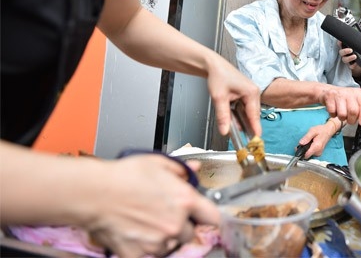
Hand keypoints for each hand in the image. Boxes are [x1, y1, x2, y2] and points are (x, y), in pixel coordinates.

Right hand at [85, 155, 218, 257]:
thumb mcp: (158, 163)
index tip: (205, 217)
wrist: (94, 193)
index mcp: (185, 201)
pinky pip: (150, 254)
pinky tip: (136, 231)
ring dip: (164, 237)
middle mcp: (175, 224)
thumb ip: (181, 170)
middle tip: (165, 214)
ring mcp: (158, 242)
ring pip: (171, 245)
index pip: (214, 218)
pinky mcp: (139, 254)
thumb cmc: (123, 176)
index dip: (209, 216)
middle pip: (191, 233)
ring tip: (147, 221)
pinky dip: (146, 246)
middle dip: (182, 225)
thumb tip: (194, 170)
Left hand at [205, 51, 261, 136]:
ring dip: (241, 119)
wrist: (214, 65)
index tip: (256, 139)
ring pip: (249, 112)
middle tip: (240, 137)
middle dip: (246, 126)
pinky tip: (232, 116)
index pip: (254, 115)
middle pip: (252, 115)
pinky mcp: (247, 94)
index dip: (255, 128)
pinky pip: (246, 108)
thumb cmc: (218, 76)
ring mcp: (251, 93)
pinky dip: (239, 114)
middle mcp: (254, 92)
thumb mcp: (219, 98)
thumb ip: (223, 116)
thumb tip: (225, 131)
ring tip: (232, 124)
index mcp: (251, 92)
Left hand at [297, 119, 340, 157]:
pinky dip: (308, 149)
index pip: (306, 155)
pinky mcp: (318, 153)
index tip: (297, 148)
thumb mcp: (312, 131)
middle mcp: (318, 152)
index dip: (300, 152)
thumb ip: (306, 137)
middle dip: (302, 149)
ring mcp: (318, 153)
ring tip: (307, 142)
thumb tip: (300, 143)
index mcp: (316, 147)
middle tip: (302, 142)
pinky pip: (311, 153)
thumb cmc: (320, 130)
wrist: (328, 131)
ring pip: (308, 154)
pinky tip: (310, 144)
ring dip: (305, 149)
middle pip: (306, 155)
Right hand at [319, 85, 360, 125]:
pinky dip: (333, 115)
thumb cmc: (344, 99)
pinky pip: (333, 112)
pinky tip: (335, 110)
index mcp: (358, 93)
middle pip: (353, 111)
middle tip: (350, 120)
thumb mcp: (355, 102)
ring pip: (342, 114)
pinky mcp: (329, 97)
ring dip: (341, 118)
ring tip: (341, 114)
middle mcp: (349, 92)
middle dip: (351, 120)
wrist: (328, 91)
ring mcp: (339, 94)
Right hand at [338, 43, 360, 76]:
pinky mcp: (350, 66)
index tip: (341, 40)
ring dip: (349, 58)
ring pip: (344, 59)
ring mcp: (347, 60)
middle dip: (345, 51)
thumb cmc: (358, 53)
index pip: (340, 44)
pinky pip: (350, 66)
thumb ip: (359, 40)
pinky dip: (353, 65)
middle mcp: (345, 54)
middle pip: (341, 52)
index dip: (339, 42)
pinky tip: (356, 63)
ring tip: (355, 56)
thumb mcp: (358, 46)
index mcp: (345, 48)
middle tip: (351, 50)